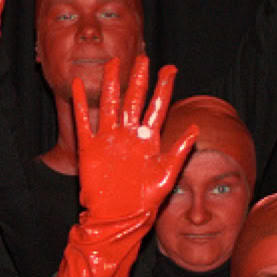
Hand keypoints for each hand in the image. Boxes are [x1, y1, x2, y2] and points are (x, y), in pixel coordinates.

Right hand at [56, 56, 197, 276]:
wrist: (117, 219)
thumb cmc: (145, 201)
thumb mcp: (167, 175)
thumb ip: (179, 151)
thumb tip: (196, 130)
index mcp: (149, 139)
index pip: (157, 107)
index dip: (164, 87)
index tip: (171, 68)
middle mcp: (129, 135)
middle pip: (134, 99)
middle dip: (139, 79)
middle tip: (143, 57)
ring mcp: (109, 139)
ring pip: (111, 104)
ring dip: (112, 84)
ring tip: (114, 62)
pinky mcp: (90, 148)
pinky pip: (85, 121)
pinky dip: (81, 102)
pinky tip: (80, 84)